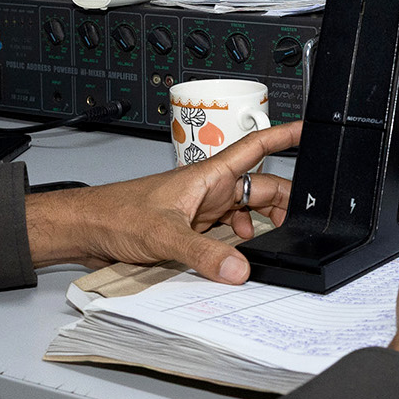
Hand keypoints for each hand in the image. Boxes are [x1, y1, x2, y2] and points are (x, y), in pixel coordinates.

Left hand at [24, 122, 299, 282]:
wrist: (87, 227)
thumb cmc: (116, 213)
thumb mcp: (165, 235)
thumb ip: (204, 253)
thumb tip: (239, 268)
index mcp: (208, 174)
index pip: (256, 147)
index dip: (285, 135)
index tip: (311, 131)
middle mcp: (209, 188)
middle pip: (261, 187)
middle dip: (284, 202)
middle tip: (303, 221)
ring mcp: (202, 208)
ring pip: (247, 211)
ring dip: (261, 226)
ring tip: (276, 242)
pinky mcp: (192, 227)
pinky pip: (228, 231)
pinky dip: (239, 242)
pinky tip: (238, 256)